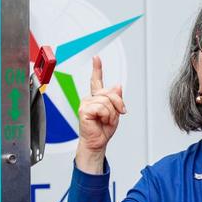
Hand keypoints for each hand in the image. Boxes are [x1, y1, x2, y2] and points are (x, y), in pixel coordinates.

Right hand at [74, 55, 125, 172]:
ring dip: (111, 114)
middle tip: (115, 116)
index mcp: (97, 98)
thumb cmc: (103, 130)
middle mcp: (90, 99)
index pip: (96, 81)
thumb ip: (116, 99)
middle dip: (117, 105)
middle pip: (110, 92)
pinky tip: (101, 121)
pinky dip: (106, 116)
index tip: (96, 58)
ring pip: (107, 101)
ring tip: (106, 121)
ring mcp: (86, 103)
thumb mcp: (115, 112)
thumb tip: (117, 86)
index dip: (97, 68)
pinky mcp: (84, 110)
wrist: (97, 143)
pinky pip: (102, 108)